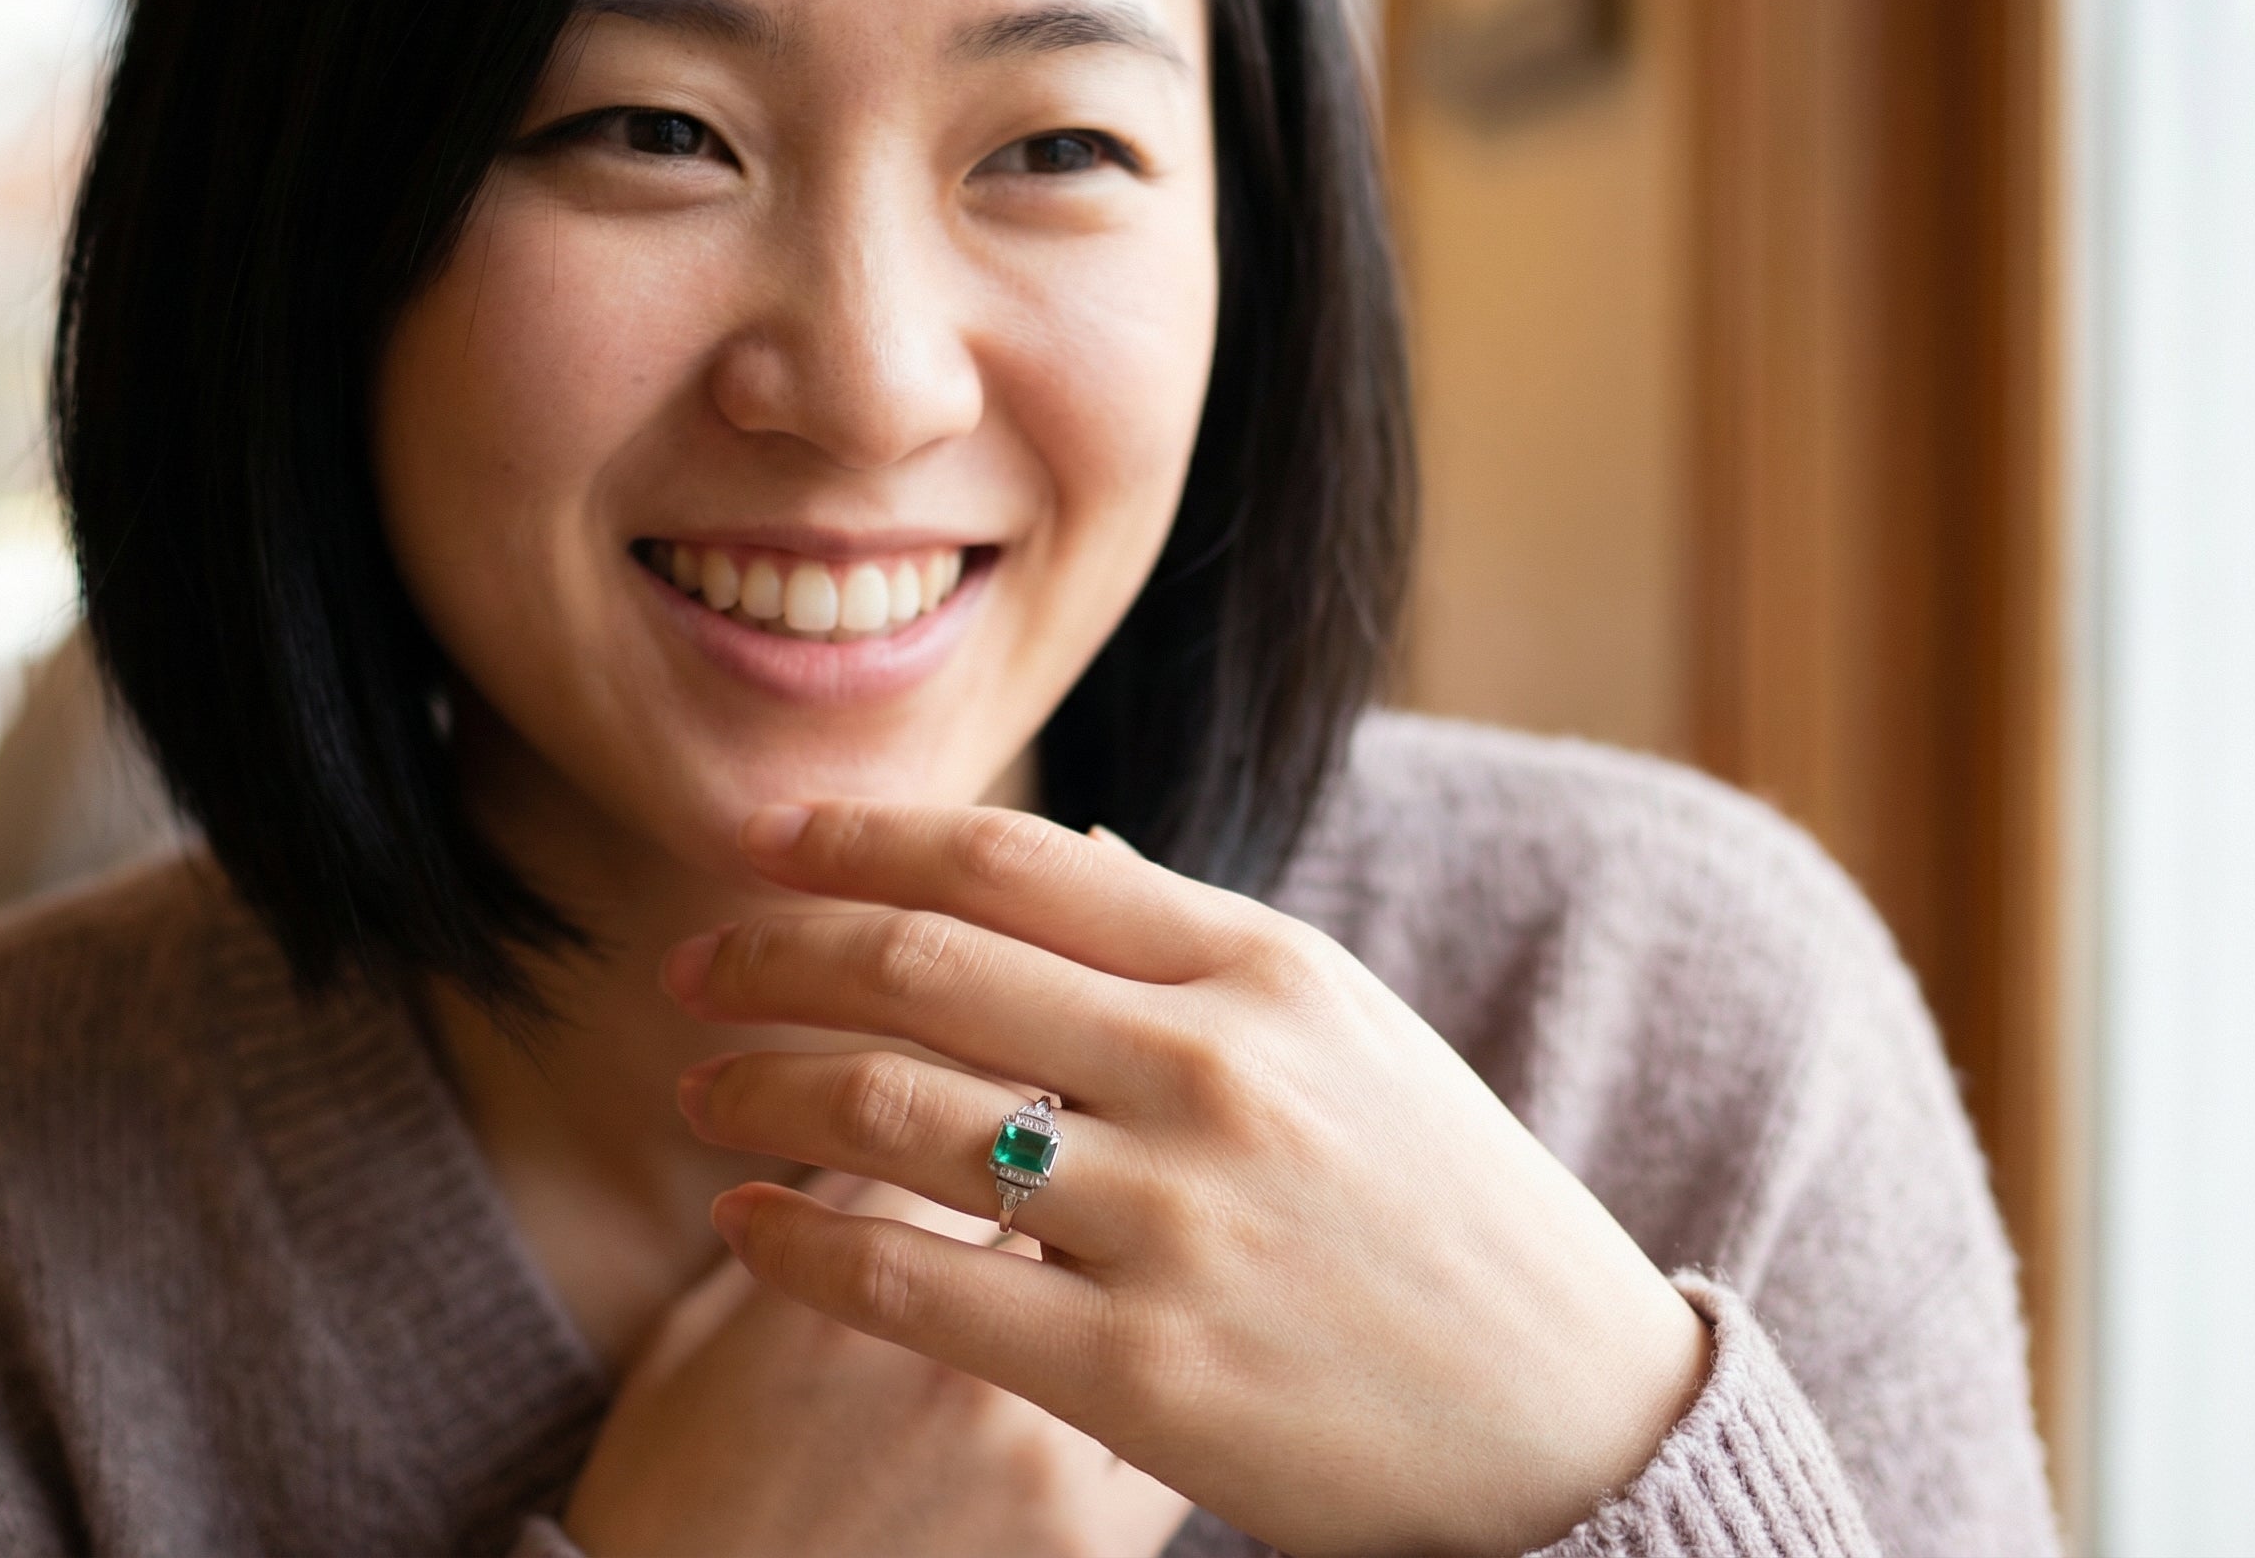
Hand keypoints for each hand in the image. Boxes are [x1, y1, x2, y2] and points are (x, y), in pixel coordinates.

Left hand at [665, 803, 1711, 1557]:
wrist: (1566, 1418)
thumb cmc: (1446, 1208)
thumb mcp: (1349, 1034)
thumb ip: (1191, 943)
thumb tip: (1058, 849)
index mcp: (1264, 966)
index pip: (1010, 859)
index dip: (859, 836)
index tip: (758, 838)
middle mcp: (1212, 1068)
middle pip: (923, 965)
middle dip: (771, 950)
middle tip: (688, 964)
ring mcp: (1176, 1218)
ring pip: (895, 1112)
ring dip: (759, 1086)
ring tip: (694, 1087)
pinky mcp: (1141, 1371)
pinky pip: (915, 1285)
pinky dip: (801, 1242)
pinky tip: (744, 1224)